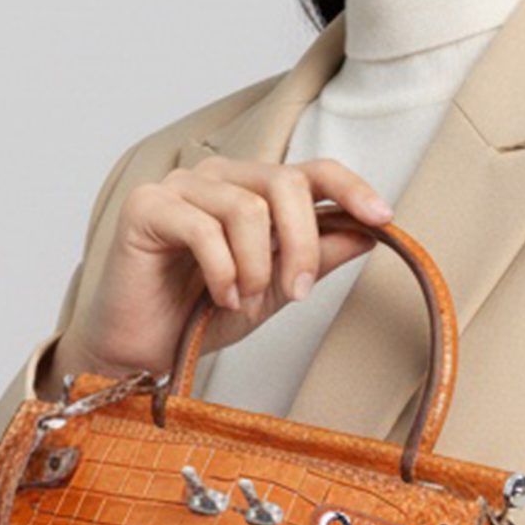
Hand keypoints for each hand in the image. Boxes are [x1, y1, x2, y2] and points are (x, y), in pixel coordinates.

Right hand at [57, 154, 399, 386]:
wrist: (140, 353)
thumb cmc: (198, 318)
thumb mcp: (274, 291)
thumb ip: (315, 259)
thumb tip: (367, 233)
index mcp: (250, 190)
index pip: (310, 170)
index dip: (351, 188)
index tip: (383, 218)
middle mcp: (216, 177)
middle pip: (285, 182)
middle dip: (302, 243)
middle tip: (298, 292)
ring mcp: (179, 187)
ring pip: (247, 208)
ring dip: (257, 266)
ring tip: (244, 300)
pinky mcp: (146, 207)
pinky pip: (204, 229)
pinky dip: (223, 271)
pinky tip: (220, 297)